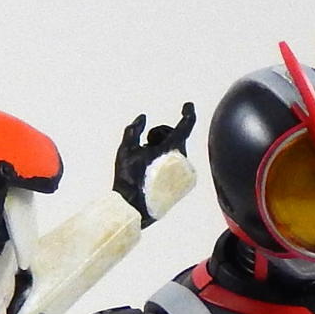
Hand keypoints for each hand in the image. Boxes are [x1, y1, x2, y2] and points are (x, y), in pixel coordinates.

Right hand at [112, 102, 197, 225]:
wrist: (135, 207)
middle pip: (175, 137)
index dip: (188, 112)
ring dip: (162, 151)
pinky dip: (167, 164)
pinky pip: (178, 165)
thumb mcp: (126, 149)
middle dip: (160, 137)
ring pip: (176, 151)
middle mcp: (183, 159)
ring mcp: (186, 172)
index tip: (188, 105)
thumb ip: (134, 130)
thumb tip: (143, 117)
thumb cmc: (129, 177)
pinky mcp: (186, 183)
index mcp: (171, 148)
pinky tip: (155, 174)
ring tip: (147, 163)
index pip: (186, 124)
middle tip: (145, 146)